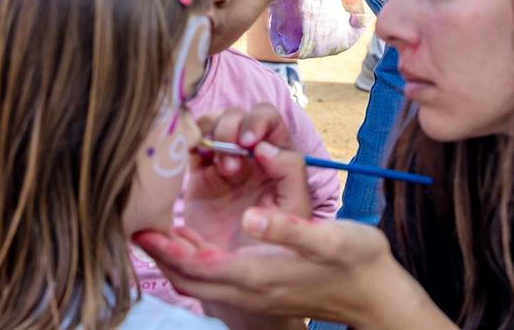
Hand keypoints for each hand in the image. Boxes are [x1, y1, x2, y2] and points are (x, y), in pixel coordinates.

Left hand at [136, 211, 419, 324]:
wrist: (379, 297)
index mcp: (260, 274)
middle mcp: (251, 288)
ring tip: (154, 230)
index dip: (166, 248)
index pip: (197, 266)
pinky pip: (215, 280)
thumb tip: (251, 217)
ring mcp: (256, 293)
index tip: (140, 227)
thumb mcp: (330, 239)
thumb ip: (289, 229)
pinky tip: (191, 242)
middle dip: (160, 255)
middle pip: (189, 278)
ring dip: (174, 259)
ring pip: (200, 282)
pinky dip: (194, 263)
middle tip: (133, 225)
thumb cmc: (359, 262)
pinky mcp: (263, 289)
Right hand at [181, 106, 312, 246]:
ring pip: (211, 124)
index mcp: (277, 158)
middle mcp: (249, 154)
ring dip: (212, 137)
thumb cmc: (277, 246)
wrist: (243, 277)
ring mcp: (221, 161)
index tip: (249, 143)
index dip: (257, 122)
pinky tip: (196, 161)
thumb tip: (265, 147)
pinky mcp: (198, 173)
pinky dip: (189, 142)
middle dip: (231, 130)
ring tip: (220, 170)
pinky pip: (190, 144)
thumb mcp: (294, 211)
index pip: (268, 119)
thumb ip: (291, 175)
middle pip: (236, 116)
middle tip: (231, 164)